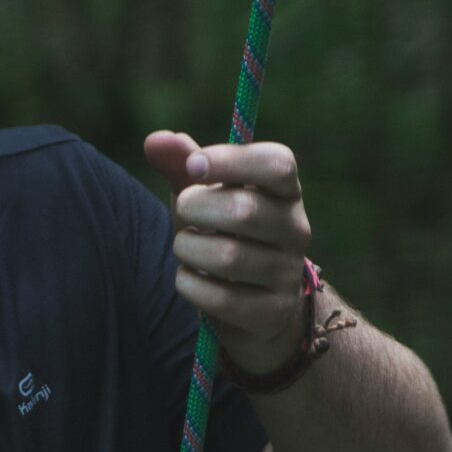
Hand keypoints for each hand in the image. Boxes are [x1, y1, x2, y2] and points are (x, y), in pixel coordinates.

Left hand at [143, 130, 312, 374]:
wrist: (252, 307)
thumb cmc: (222, 236)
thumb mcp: (203, 198)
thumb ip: (181, 167)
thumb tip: (156, 139)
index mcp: (285, 192)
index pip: (278, 164)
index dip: (231, 160)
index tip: (193, 166)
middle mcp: (296, 229)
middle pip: (244, 210)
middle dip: (196, 208)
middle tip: (183, 210)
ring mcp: (288, 274)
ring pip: (228, 257)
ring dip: (188, 249)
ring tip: (186, 248)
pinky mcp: (272, 313)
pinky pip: (220, 298)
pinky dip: (191, 286)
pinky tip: (192, 280)